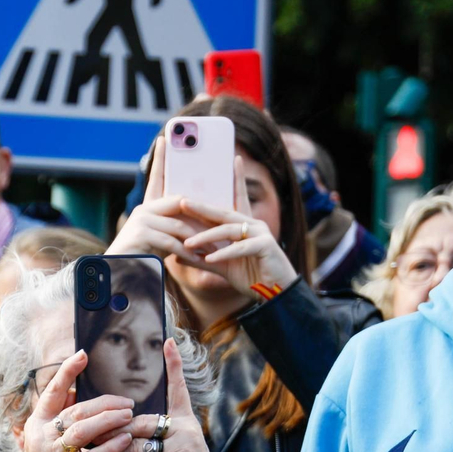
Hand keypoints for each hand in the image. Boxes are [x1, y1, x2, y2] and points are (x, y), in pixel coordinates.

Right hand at [7, 351, 134, 451]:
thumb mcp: (46, 441)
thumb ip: (60, 417)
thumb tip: (77, 390)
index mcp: (36, 424)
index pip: (52, 392)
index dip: (67, 371)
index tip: (82, 353)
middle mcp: (41, 437)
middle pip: (76, 410)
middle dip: (104, 403)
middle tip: (127, 401)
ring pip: (83, 430)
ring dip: (109, 420)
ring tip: (129, 415)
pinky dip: (111, 446)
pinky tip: (126, 439)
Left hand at [100, 340, 236, 451]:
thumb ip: (159, 439)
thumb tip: (125, 431)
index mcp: (188, 424)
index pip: (179, 391)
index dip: (174, 366)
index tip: (168, 341)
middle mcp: (186, 433)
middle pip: (139, 422)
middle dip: (113, 429)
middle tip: (89, 430)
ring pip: (134, 444)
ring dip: (110, 449)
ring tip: (90, 449)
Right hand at [106, 138, 207, 268]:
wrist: (119, 277)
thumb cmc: (143, 259)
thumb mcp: (162, 239)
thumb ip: (175, 226)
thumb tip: (195, 216)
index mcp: (148, 208)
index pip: (156, 178)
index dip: (160, 158)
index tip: (164, 139)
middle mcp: (143, 210)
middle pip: (178, 202)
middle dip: (201, 213)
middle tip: (222, 220)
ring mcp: (141, 221)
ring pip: (178, 224)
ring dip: (198, 238)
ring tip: (214, 248)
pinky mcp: (141, 235)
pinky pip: (171, 241)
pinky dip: (187, 252)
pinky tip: (197, 260)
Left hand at [177, 155, 298, 296]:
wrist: (276, 293)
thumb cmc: (250, 277)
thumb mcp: (222, 265)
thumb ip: (202, 257)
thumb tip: (177, 254)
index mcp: (244, 224)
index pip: (237, 198)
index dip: (237, 178)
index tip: (236, 158)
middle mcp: (254, 224)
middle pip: (223, 212)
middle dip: (201, 207)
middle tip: (181, 201)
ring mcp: (261, 233)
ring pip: (229, 231)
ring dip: (206, 237)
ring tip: (187, 243)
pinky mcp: (266, 247)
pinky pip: (240, 248)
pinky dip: (224, 254)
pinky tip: (209, 259)